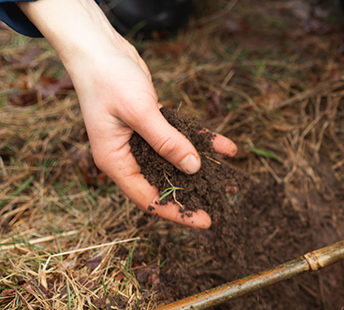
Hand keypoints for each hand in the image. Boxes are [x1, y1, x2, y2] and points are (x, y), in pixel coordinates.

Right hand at [18, 0, 236, 228]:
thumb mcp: (140, 112)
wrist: (99, 48)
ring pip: (175, 162)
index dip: (176, 211)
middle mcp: (127, 155)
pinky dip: (201, 141)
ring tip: (230, 181)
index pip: (147, 198)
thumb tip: (193, 168)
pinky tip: (226, 147)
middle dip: (193, 194)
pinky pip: (180, 138)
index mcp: (115, 161)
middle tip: (222, 203)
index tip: (203, 221)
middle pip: (163, 184)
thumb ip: (167, 141)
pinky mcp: (152, 123)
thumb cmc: (109, 79)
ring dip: (202, 169)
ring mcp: (139, 140)